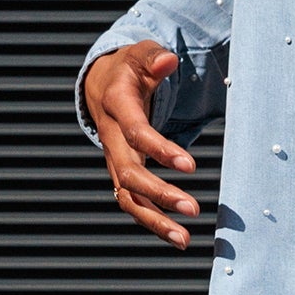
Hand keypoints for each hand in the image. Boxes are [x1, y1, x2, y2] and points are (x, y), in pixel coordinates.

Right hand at [85, 39, 200, 247]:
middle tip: (193, 210)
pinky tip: (178, 237)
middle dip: (160, 194)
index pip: (136, 132)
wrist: (101, 85)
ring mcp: (115, 161)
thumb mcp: (139, 54)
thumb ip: (153, 57)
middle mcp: (112, 139)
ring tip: (184, 240)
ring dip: (155, 221)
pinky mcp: (123, 175)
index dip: (161, 150)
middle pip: (128, 175)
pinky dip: (154, 222)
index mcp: (116, 107)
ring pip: (128, 198)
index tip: (190, 166)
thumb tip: (169, 59)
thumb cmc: (128, 69)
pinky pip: (134, 204)